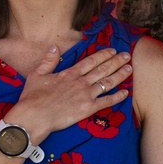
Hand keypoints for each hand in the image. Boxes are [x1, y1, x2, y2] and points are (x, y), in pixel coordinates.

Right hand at [9, 46, 132, 140]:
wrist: (34, 116)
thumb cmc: (33, 97)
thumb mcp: (37, 75)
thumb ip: (48, 61)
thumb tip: (54, 47)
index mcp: (70, 74)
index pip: (91, 61)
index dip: (103, 55)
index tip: (112, 50)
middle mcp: (81, 82)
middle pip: (103, 69)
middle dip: (116, 61)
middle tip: (127, 56)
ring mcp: (86, 95)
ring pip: (107, 82)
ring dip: (120, 75)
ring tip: (129, 68)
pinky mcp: (88, 109)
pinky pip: (107, 102)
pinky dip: (117, 97)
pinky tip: (126, 92)